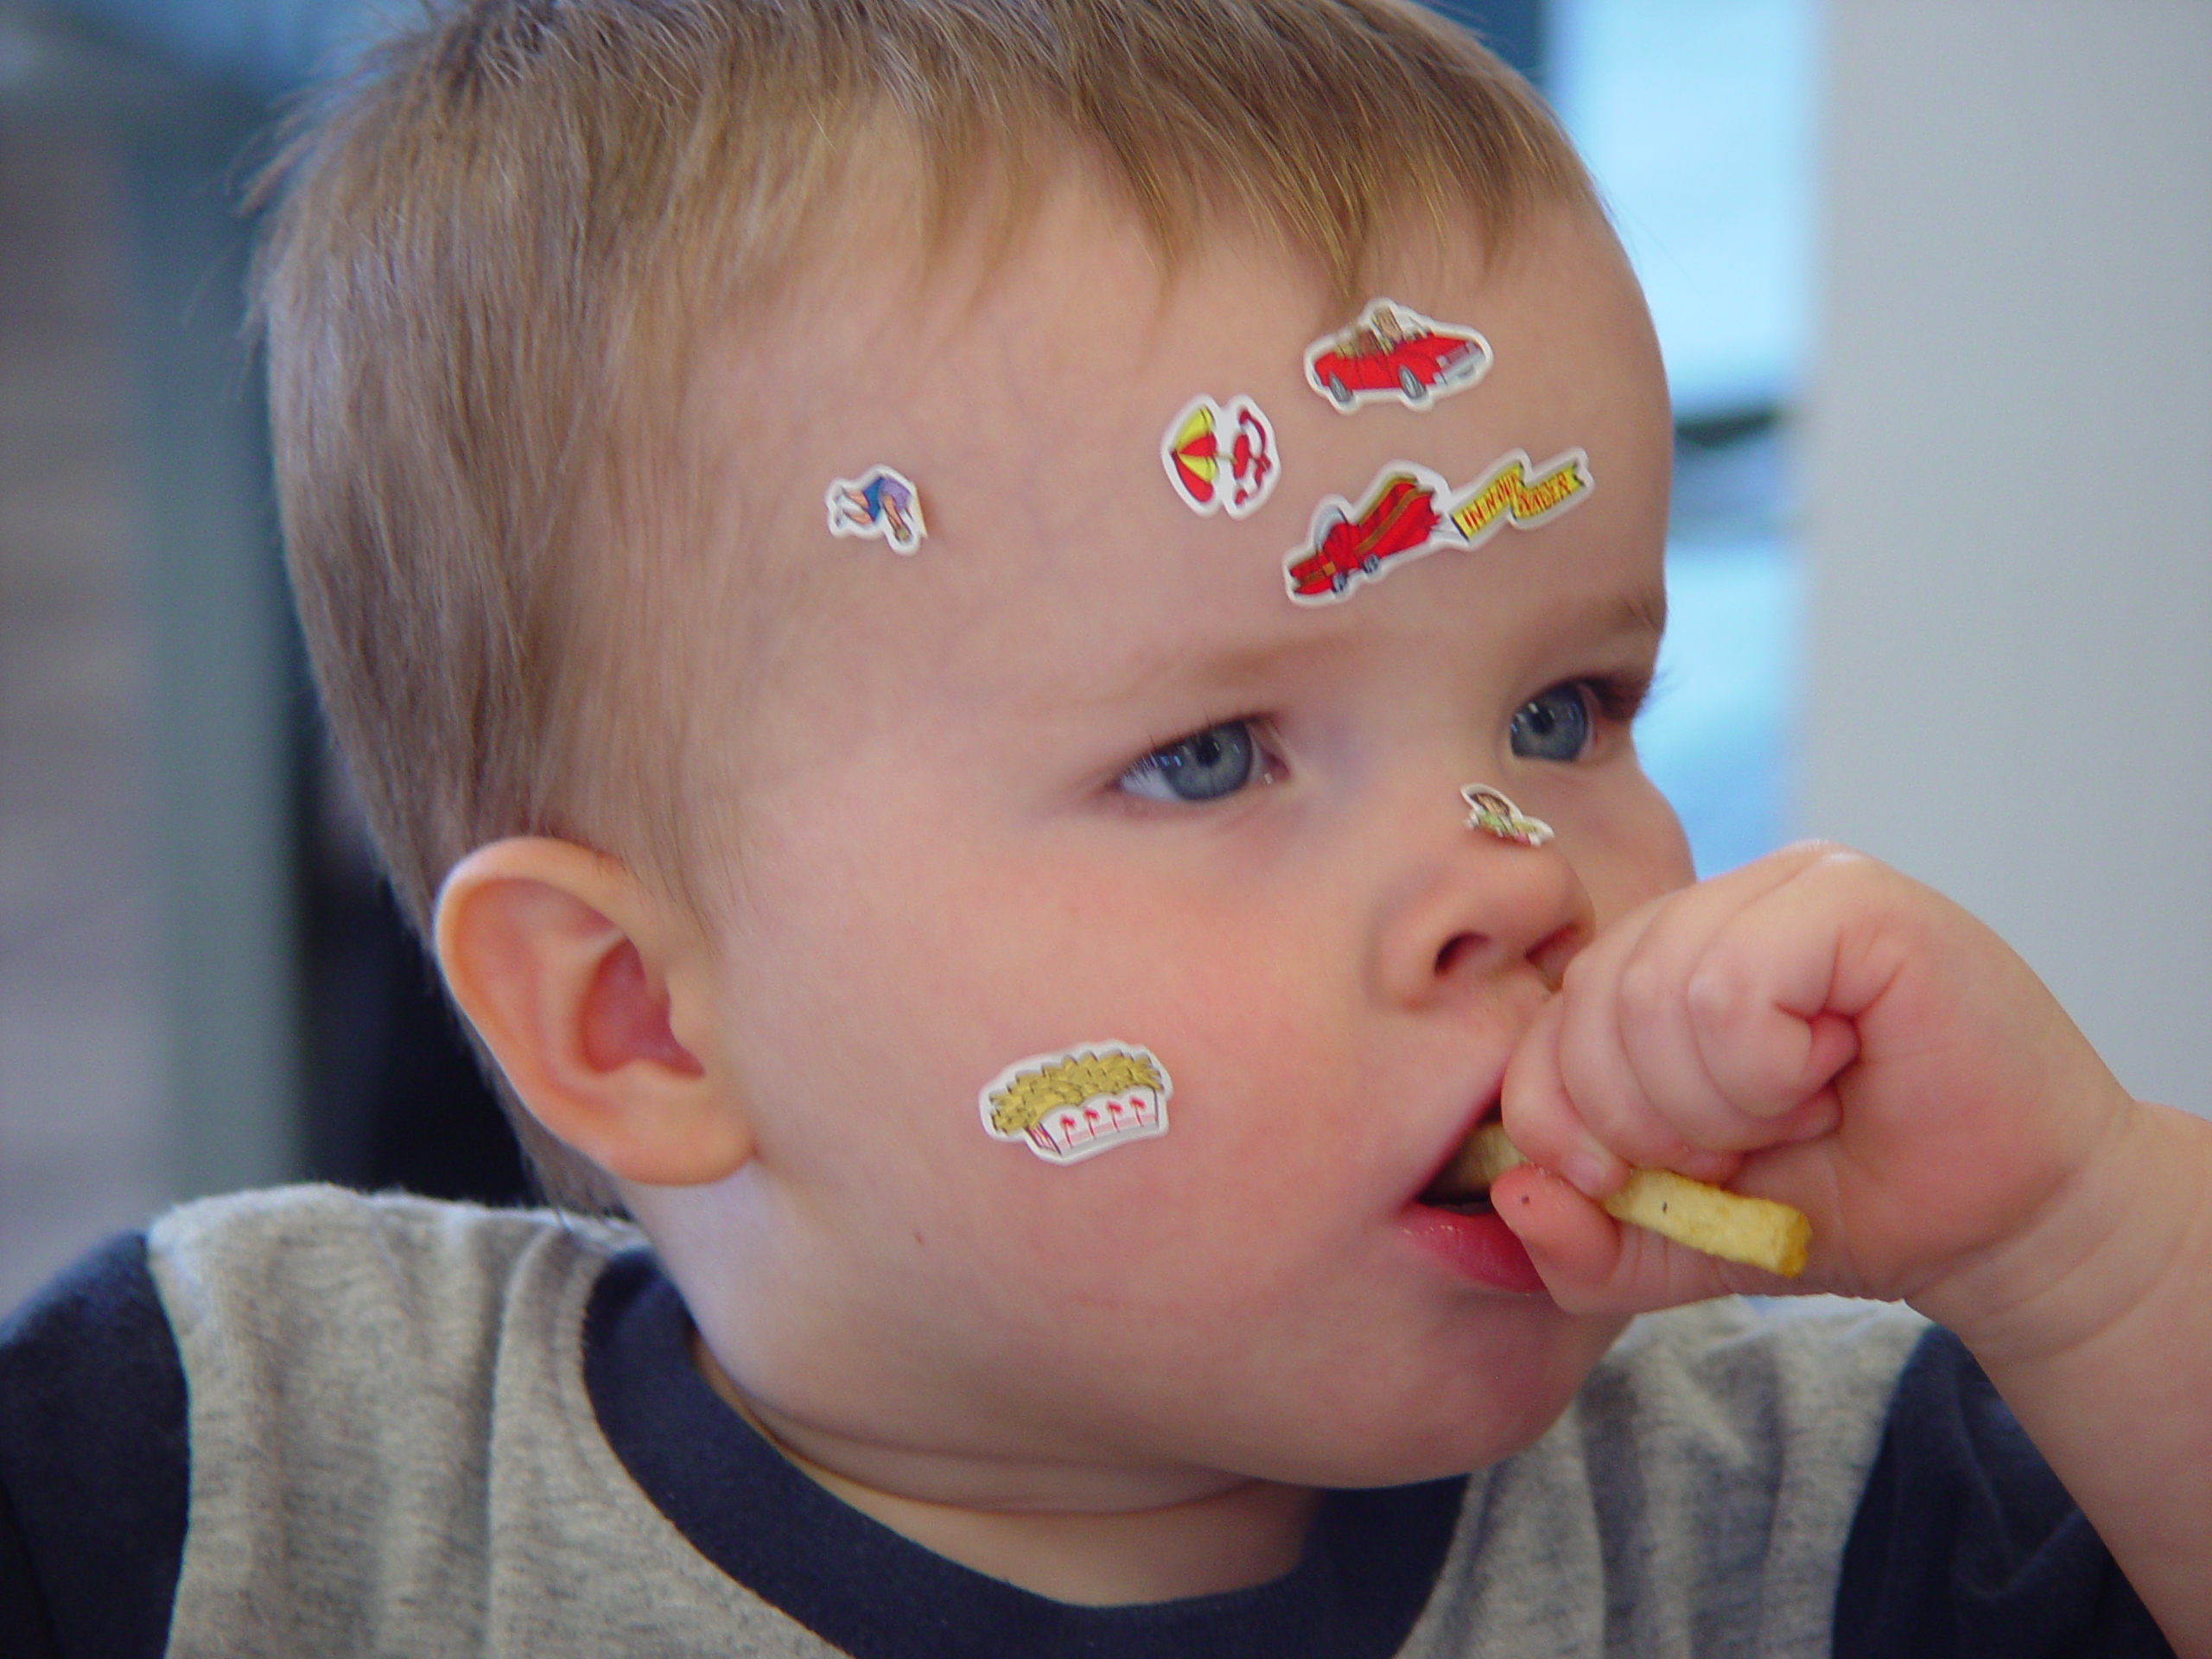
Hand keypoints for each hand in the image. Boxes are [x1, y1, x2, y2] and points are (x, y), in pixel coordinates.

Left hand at [1494, 842, 2136, 1329]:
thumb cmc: (1855, 1204)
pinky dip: (1764, 1069)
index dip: (1565, 1122)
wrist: (2009, 1225)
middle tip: (1742, 1149)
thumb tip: (1512, 1200)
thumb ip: (1588, 1242)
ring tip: (1795, 1111)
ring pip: (1655, 992)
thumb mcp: (1687, 1242)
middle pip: (1590, 1002)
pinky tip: (1828, 1076)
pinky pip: (1732, 985)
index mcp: (1661, 960)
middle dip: (1648, 1122)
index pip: (1543, 1022)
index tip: (1646, 1180)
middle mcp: (1718, 902)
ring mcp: (1787, 885)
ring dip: (1717, 1101)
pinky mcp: (1854, 896)